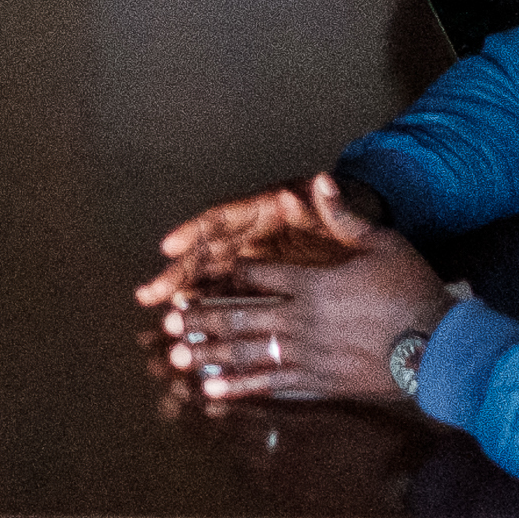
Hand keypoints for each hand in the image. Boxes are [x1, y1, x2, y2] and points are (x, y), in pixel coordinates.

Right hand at [138, 171, 374, 306]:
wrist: (368, 228)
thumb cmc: (354, 216)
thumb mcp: (344, 212)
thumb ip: (328, 205)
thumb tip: (313, 185)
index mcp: (267, 210)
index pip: (222, 219)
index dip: (193, 231)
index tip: (170, 247)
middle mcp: (254, 233)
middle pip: (208, 253)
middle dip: (178, 273)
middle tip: (150, 294)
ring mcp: (257, 257)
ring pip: (214, 278)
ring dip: (190, 296)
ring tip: (168, 318)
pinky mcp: (265, 280)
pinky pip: (233, 296)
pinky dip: (215, 311)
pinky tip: (198, 332)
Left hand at [158, 221, 453, 404]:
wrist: (441, 350)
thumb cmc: (415, 292)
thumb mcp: (385, 244)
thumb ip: (346, 216)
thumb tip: (321, 178)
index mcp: (315, 285)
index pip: (259, 277)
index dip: (226, 275)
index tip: (198, 275)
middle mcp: (303, 321)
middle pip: (242, 317)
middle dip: (203, 318)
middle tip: (170, 321)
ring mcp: (309, 356)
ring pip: (250, 353)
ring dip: (211, 354)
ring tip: (178, 355)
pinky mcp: (320, 384)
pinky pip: (272, 385)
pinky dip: (241, 388)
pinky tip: (214, 391)